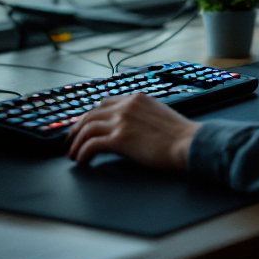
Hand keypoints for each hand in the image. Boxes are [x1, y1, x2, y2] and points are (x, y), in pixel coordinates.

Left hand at [67, 94, 198, 169]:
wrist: (187, 143)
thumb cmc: (179, 135)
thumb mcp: (158, 114)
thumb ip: (141, 114)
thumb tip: (130, 125)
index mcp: (135, 98)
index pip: (104, 103)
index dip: (90, 116)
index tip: (83, 126)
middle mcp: (126, 105)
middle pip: (91, 114)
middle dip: (77, 128)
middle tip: (70, 141)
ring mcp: (122, 121)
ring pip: (88, 128)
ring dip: (77, 143)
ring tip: (73, 154)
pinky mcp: (120, 139)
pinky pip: (92, 144)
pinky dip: (83, 152)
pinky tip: (82, 160)